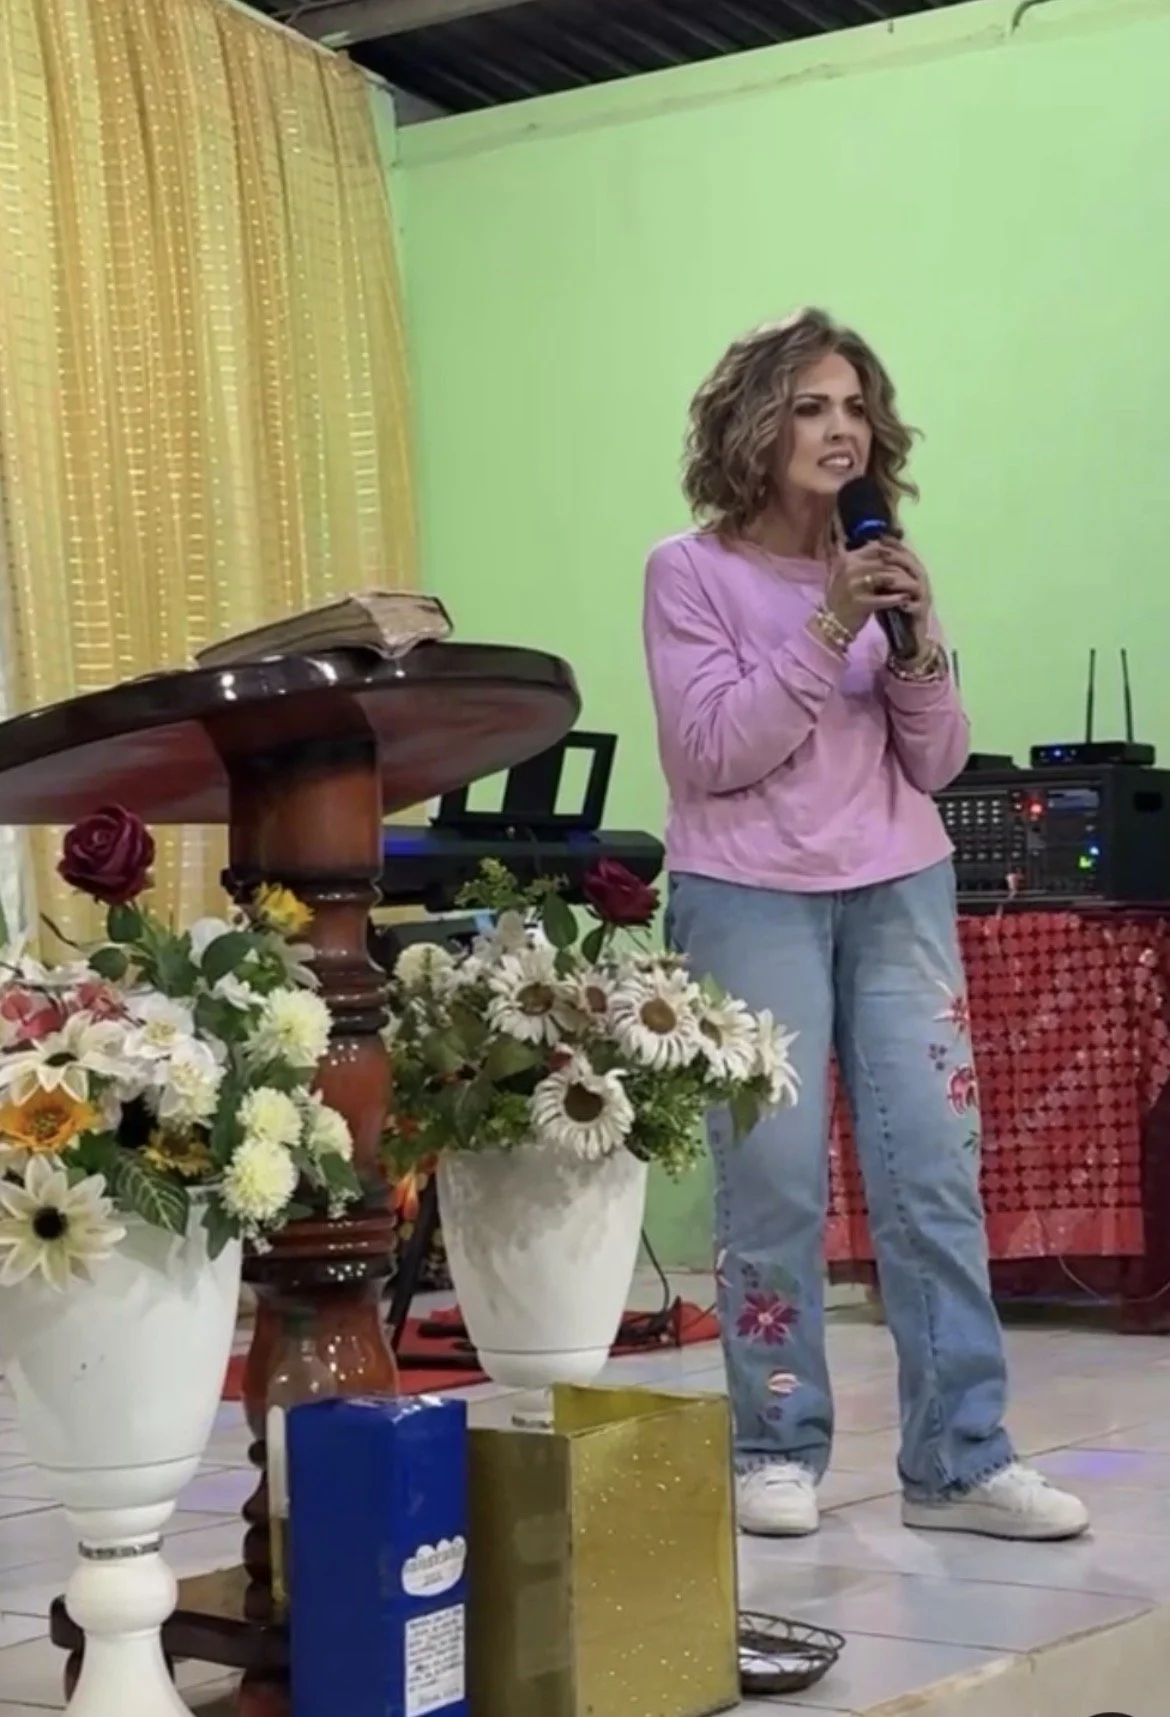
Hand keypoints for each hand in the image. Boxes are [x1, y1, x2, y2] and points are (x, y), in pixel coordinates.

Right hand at [823, 540, 921, 638]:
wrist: (833, 623)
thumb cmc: (843, 597)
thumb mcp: (845, 573)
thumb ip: (860, 559)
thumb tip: (879, 541)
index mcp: (847, 559)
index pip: (876, 548)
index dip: (893, 552)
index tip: (903, 558)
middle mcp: (850, 569)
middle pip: (884, 561)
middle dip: (901, 567)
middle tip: (914, 572)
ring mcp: (855, 586)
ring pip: (887, 577)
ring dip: (903, 581)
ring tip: (914, 585)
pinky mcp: (861, 602)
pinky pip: (885, 598)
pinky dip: (897, 598)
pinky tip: (906, 599)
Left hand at [874, 540, 933, 660]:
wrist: (904, 635)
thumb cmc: (891, 608)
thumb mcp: (881, 587)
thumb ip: (876, 571)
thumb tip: (862, 552)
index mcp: (911, 573)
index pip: (905, 554)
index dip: (894, 545)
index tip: (879, 538)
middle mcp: (920, 582)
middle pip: (913, 564)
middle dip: (898, 557)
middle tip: (883, 554)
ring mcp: (923, 597)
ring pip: (915, 583)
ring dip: (902, 580)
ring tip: (887, 579)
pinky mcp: (922, 613)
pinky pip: (917, 606)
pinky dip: (908, 605)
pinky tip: (900, 605)